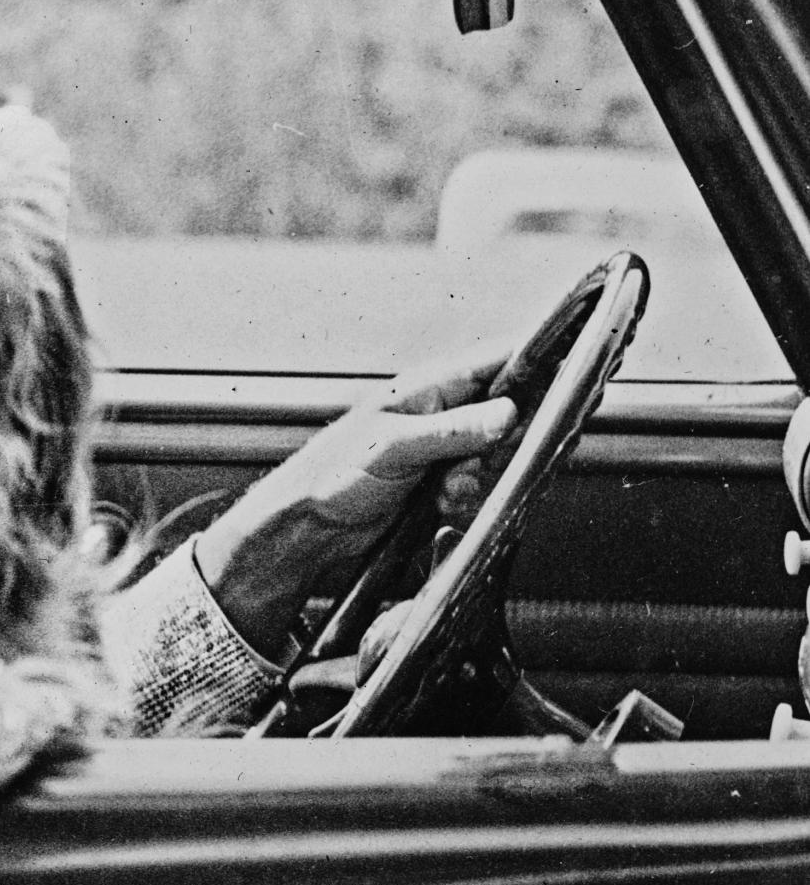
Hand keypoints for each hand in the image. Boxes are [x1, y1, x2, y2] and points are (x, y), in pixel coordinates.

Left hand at [193, 352, 517, 657]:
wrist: (308, 525)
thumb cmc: (331, 474)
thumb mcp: (393, 446)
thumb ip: (453, 429)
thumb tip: (509, 413)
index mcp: (431, 385)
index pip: (502, 359)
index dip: (544, 365)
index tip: (577, 379)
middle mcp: (446, 410)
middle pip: (518, 413)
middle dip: (508, 445)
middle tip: (477, 465)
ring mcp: (449, 446)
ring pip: (505, 455)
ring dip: (485, 478)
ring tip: (447, 490)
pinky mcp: (448, 480)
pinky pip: (486, 486)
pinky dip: (471, 499)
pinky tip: (442, 506)